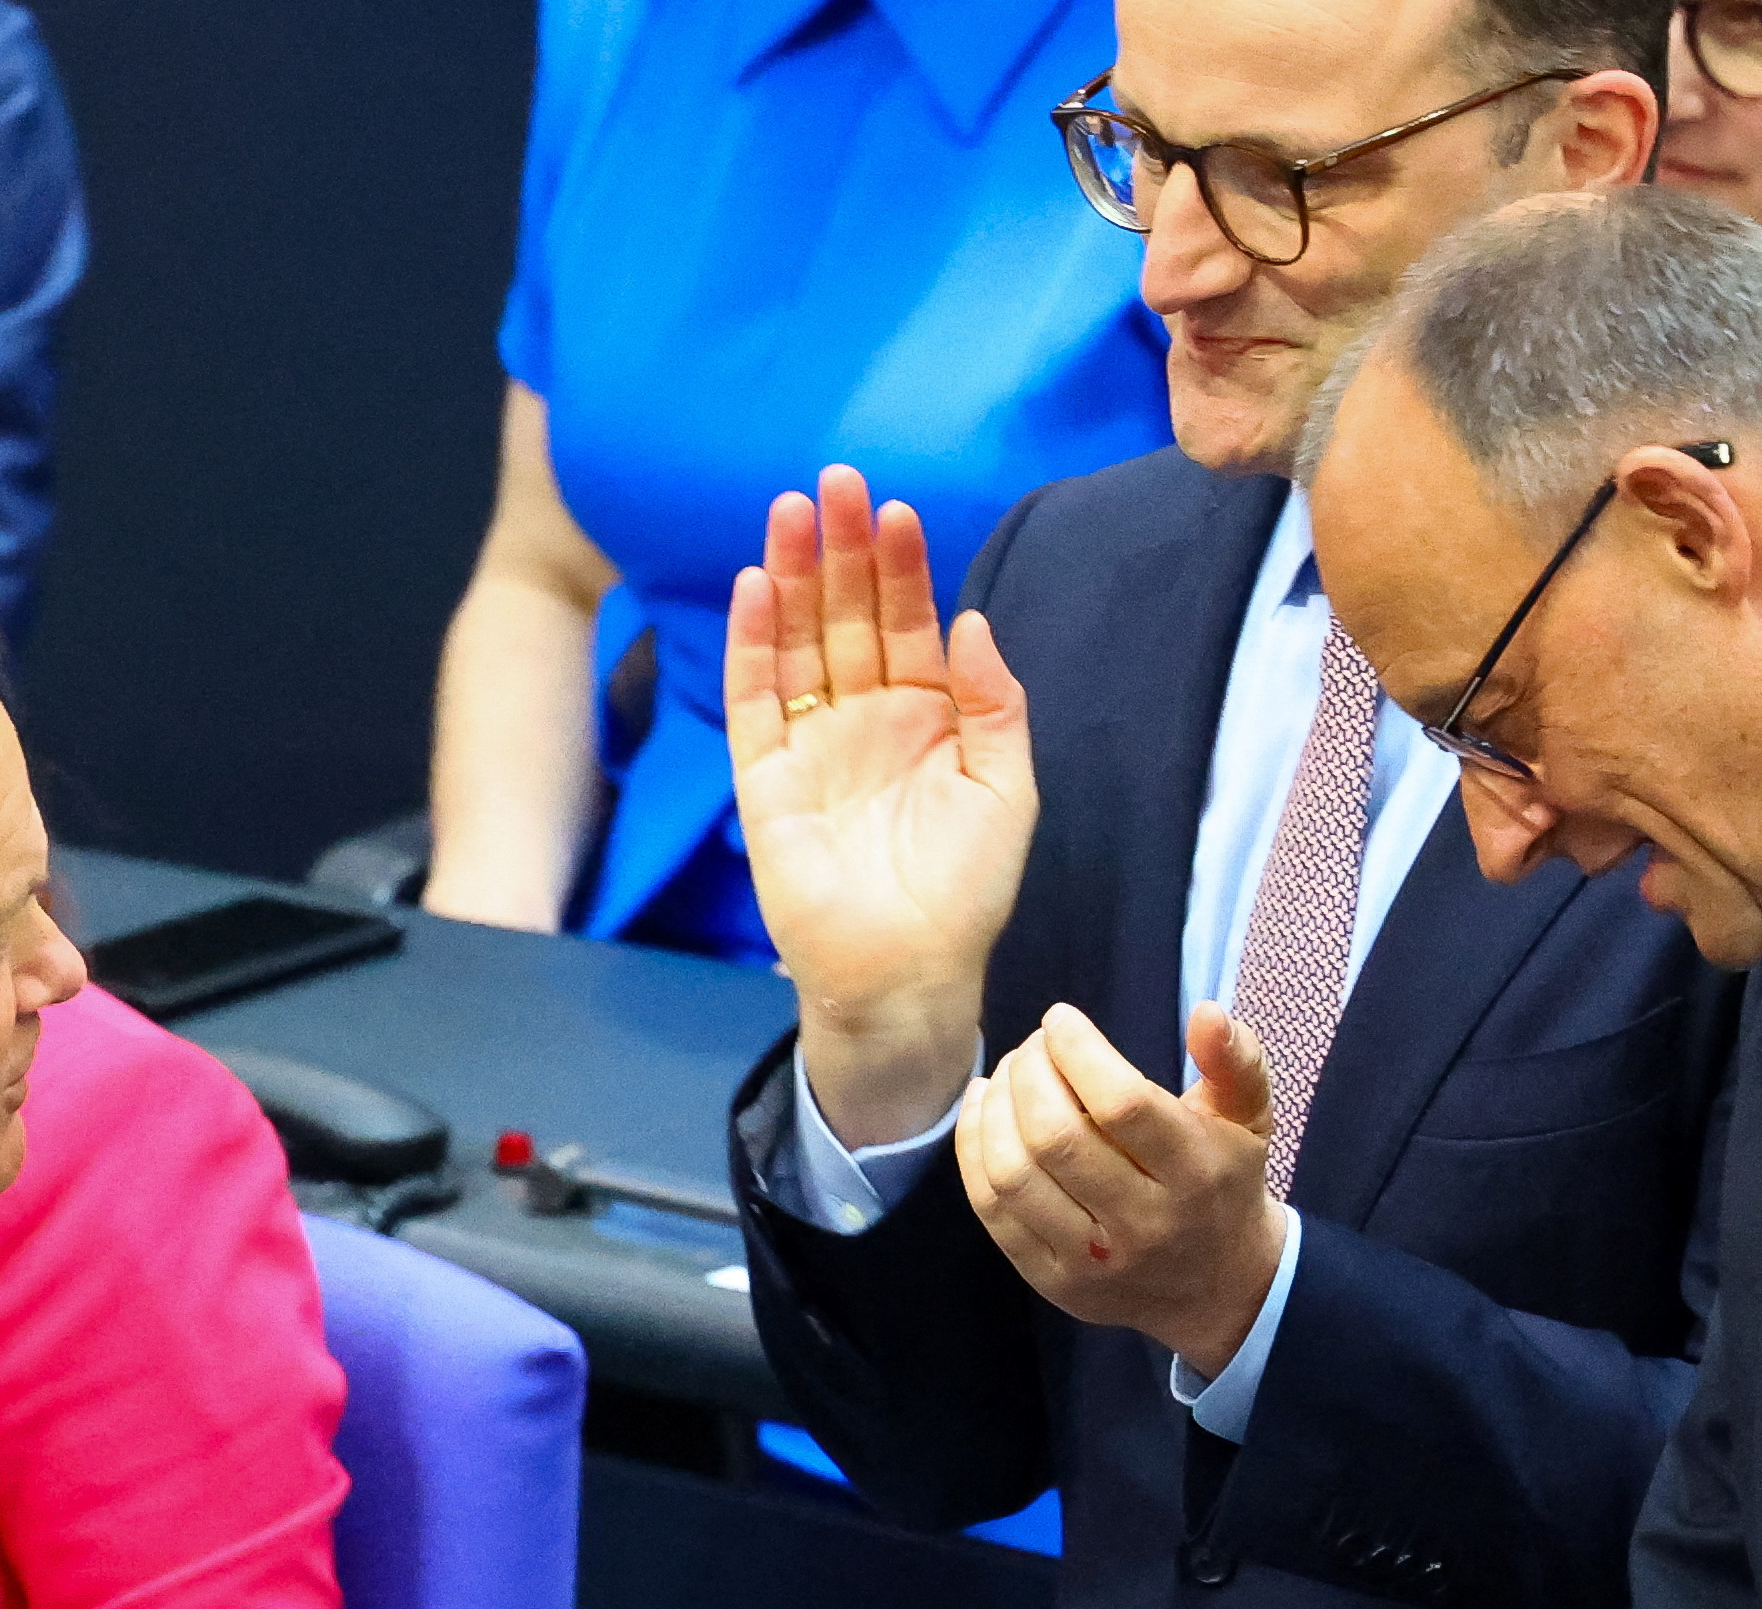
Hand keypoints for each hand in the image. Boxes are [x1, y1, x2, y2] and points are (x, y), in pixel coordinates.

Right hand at [726, 465, 1035, 1150]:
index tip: (898, 512)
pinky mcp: (765, 780)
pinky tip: (759, 586)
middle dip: (842, 549)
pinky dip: (754, 644)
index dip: (902, 569)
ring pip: (798, 643)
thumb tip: (971, 621)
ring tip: (792, 510)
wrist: (910, 974)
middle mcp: (865, 720)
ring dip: (794, 576)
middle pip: (847, 617)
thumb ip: (994, 704)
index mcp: (926, 718)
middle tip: (836, 480)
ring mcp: (811, 746)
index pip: (908, 624)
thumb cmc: (966, 892)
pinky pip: (755, 701)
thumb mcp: (1006, 790)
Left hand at [955, 1002, 1285, 1373]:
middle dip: (1029, 1073)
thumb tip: (1206, 1012)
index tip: (1060, 1019)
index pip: (1122, 1105)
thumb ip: (1236, 1060)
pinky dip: (974, 1147)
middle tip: (1032, 1046)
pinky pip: (991, 1209)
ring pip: (1014, 1174)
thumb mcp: (1250, 1118)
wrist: (1217, 1289)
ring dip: (995, 1107)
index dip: (1077, 1050)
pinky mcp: (1052, 1281)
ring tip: (1007, 1073)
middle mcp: (1145, 1225)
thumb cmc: (1224, 1181)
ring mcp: (1093, 1262)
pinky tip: (982, 1108)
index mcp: (1196, 1175)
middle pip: (1056, 1138)